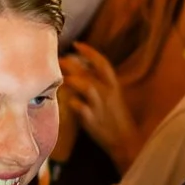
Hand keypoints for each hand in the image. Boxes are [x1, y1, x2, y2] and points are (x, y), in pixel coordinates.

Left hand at [59, 42, 137, 171]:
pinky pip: (83, 109)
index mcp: (113, 85)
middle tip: (59, 59)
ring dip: (73, 80)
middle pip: (90, 72)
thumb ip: (97, 83)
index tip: (77, 44)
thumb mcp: (111, 96)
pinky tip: (67, 101)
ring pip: (87, 88)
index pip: (102, 63)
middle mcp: (107, 93)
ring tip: (61, 78)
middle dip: (73, 64)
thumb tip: (81, 69)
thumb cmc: (115, 117)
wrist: (125, 140)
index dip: (90, 52)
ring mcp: (100, 107)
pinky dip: (75, 104)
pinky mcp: (93, 121)